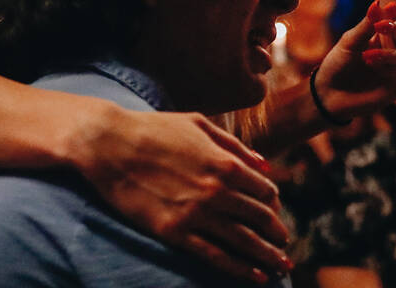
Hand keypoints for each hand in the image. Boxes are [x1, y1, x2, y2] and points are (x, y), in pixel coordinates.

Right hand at [79, 107, 291, 282]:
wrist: (110, 144)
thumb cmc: (154, 129)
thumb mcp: (198, 123)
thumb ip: (234, 145)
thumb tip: (265, 165)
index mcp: (224, 163)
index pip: (263, 190)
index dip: (272, 202)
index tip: (273, 209)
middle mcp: (216, 190)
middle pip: (260, 218)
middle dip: (276, 232)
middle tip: (284, 243)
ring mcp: (195, 213)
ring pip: (243, 241)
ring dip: (267, 256)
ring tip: (280, 267)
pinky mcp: (174, 232)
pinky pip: (215, 256)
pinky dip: (239, 268)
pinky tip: (255, 275)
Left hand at [313, 0, 395, 120]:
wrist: (329, 93)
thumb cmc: (339, 64)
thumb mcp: (349, 42)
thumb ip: (365, 26)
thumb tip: (378, 3)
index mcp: (384, 35)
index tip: (392, 4)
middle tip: (381, 26)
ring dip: (390, 53)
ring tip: (367, 56)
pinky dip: (389, 69)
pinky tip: (373, 68)